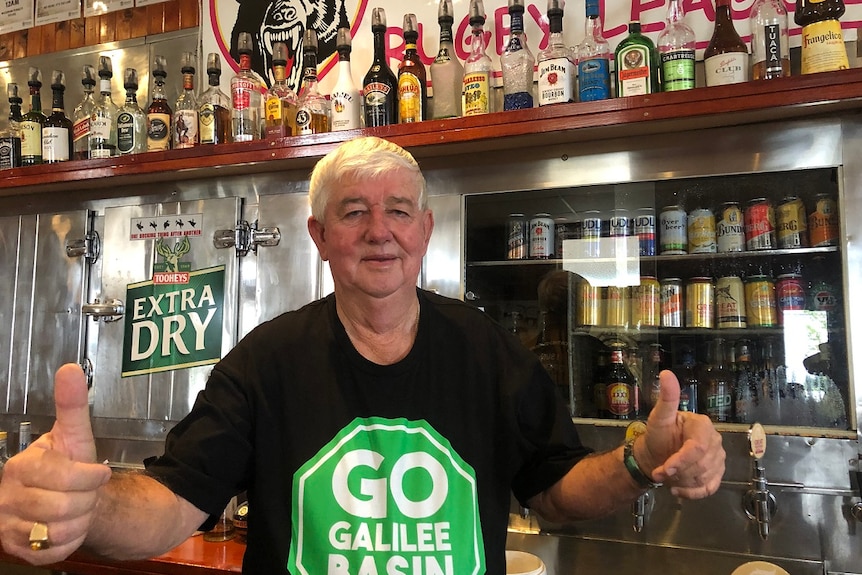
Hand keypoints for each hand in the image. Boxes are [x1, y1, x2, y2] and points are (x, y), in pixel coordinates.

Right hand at [0, 364, 111, 564]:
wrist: (68, 496)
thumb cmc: (70, 464)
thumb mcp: (74, 435)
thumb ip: (72, 405)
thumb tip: (70, 369)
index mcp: (20, 467)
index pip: (62, 476)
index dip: (90, 477)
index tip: (99, 473)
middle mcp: (7, 497)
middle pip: (64, 506)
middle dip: (87, 499)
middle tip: (87, 493)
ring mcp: (9, 526)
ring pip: (60, 531)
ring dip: (81, 520)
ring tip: (79, 508)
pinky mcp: (18, 550)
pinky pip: (55, 552)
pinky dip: (72, 541)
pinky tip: (70, 526)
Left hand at [636, 369, 725, 498]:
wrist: (656, 453)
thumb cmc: (658, 435)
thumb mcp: (658, 417)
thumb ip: (666, 398)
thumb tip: (666, 373)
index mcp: (702, 425)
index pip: (697, 448)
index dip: (680, 461)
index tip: (662, 470)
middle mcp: (715, 441)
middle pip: (701, 465)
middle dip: (678, 473)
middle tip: (660, 473)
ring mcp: (718, 458)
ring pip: (705, 478)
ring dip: (682, 482)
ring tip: (667, 477)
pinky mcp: (717, 474)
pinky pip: (710, 488)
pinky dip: (693, 493)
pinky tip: (677, 491)